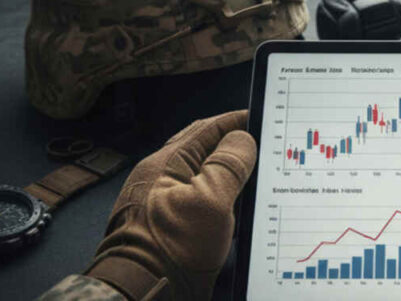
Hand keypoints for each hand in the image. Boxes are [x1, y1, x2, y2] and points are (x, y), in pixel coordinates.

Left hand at [85, 111, 256, 300]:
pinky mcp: (166, 229)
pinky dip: (219, 199)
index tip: (262, 119)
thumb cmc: (169, 252)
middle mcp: (160, 180)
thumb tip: (242, 138)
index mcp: (165, 163)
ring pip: (202, 177)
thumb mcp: (210, 202)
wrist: (139, 300)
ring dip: (227, 174)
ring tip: (253, 177)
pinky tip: (233, 210)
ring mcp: (161, 205)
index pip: (208, 128)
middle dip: (232, 146)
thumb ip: (229, 164)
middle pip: (203, 150)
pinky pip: (198, 201)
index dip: (237, 121)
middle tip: (262, 147)